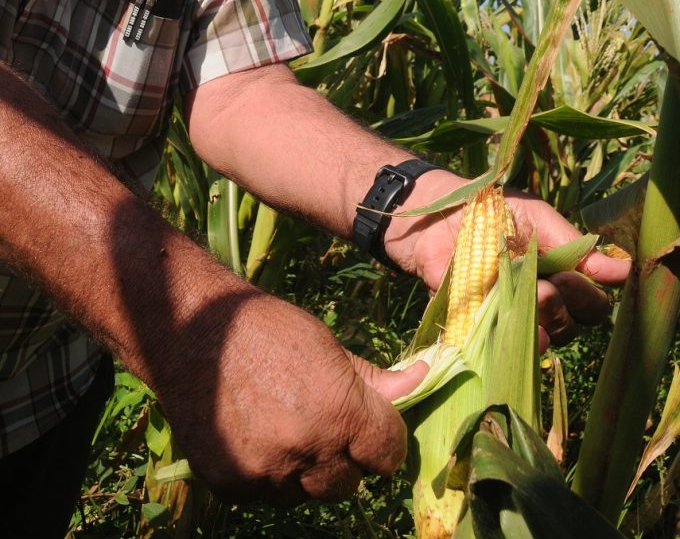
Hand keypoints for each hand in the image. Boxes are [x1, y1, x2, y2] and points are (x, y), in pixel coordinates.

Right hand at [151, 276, 427, 505]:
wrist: (192, 331)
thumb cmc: (267, 328)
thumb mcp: (328, 345)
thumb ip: (375, 379)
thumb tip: (422, 381)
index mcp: (340, 413)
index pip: (389, 454)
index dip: (385, 439)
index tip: (375, 427)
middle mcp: (307, 452)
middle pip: (350, 481)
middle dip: (347, 456)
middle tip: (324, 421)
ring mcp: (267, 475)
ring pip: (309, 492)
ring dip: (308, 469)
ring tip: (286, 424)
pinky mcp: (234, 486)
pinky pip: (268, 494)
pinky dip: (269, 473)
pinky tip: (255, 433)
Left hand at [383, 171, 629, 351]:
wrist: (432, 212)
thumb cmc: (488, 209)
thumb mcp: (535, 217)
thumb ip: (574, 246)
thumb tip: (623, 270)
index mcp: (559, 277)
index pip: (591, 306)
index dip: (587, 296)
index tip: (573, 277)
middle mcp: (537, 304)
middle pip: (570, 327)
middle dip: (561, 307)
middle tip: (544, 286)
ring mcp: (506, 318)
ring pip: (539, 340)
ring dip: (537, 322)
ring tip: (525, 296)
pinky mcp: (473, 328)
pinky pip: (493, 347)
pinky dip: (500, 338)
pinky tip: (500, 323)